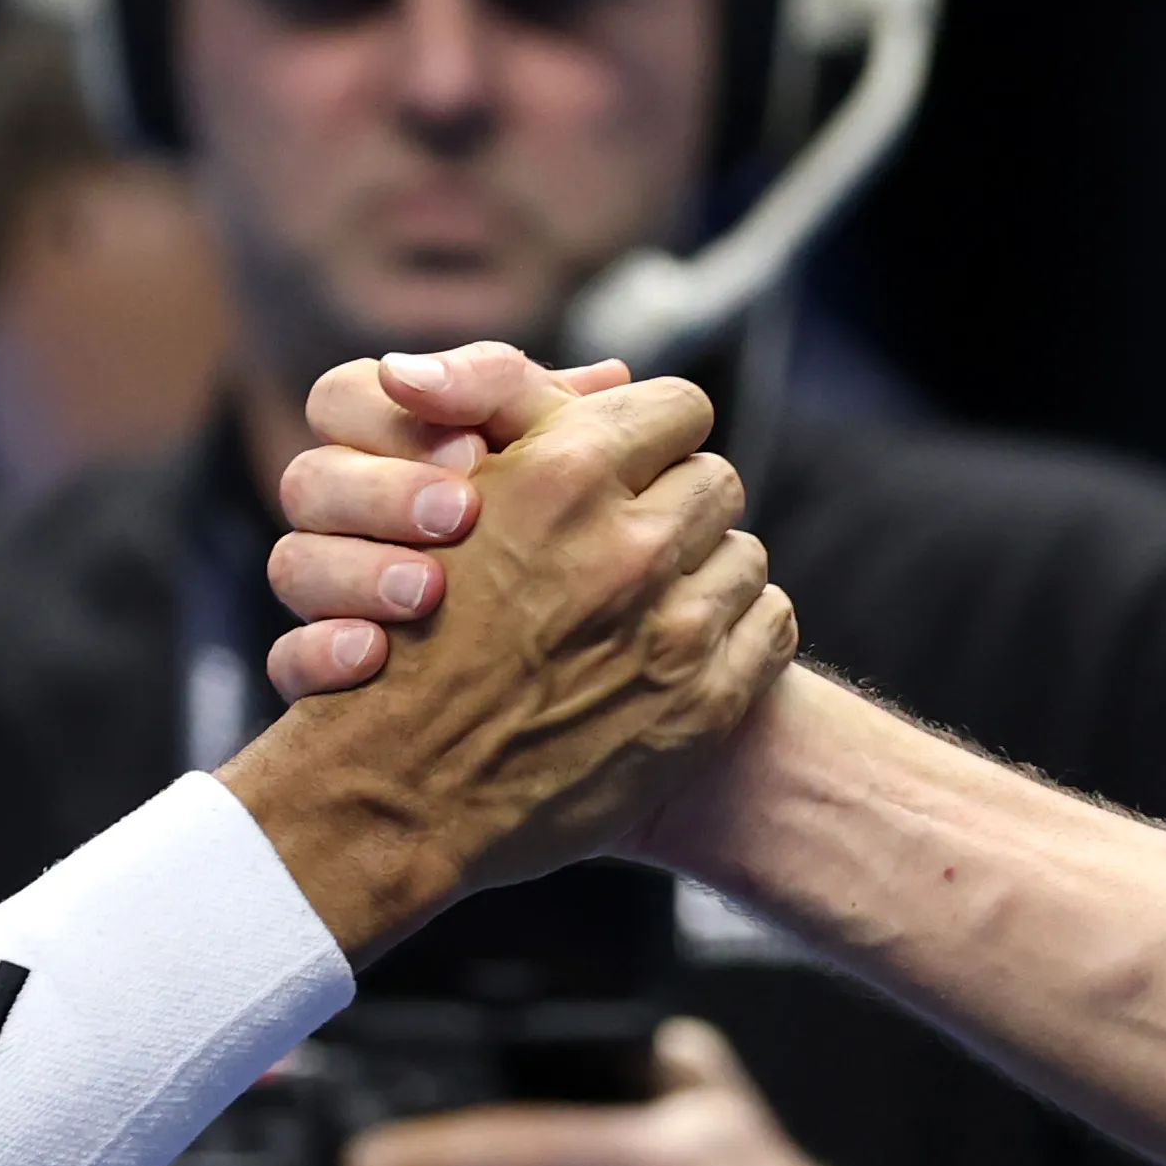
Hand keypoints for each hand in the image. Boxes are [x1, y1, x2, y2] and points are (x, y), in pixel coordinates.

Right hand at [222, 345, 795, 944]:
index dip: (652, 434)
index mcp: (564, 474)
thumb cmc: (404, 633)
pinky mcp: (702, 705)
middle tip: (634, 540)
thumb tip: (617, 373)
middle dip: (678, 503)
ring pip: (745, 553)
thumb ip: (522, 417)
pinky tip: (679, 650)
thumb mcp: (446, 497)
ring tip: (649, 602)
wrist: (394, 791)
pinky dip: (737, 632)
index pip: (678, 406)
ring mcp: (671, 629)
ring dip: (704, 571)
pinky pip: (772, 625)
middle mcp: (626, 545)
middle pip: (717, 479)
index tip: (629, 465)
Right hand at [257, 344, 611, 704]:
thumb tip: (613, 378)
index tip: (475, 452)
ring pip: (289, 563)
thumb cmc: (545, 555)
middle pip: (309, 478)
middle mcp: (342, 517)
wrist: (525, 698)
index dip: (392, 416)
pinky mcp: (320, 676)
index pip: (343, 398)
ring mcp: (325, 598)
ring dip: (359, 571)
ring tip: (428, 592)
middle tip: (459, 515)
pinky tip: (373, 657)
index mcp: (382, 449)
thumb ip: (560, 419)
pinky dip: (321, 654)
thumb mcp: (556, 472)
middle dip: (383, 493)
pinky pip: (287, 662)